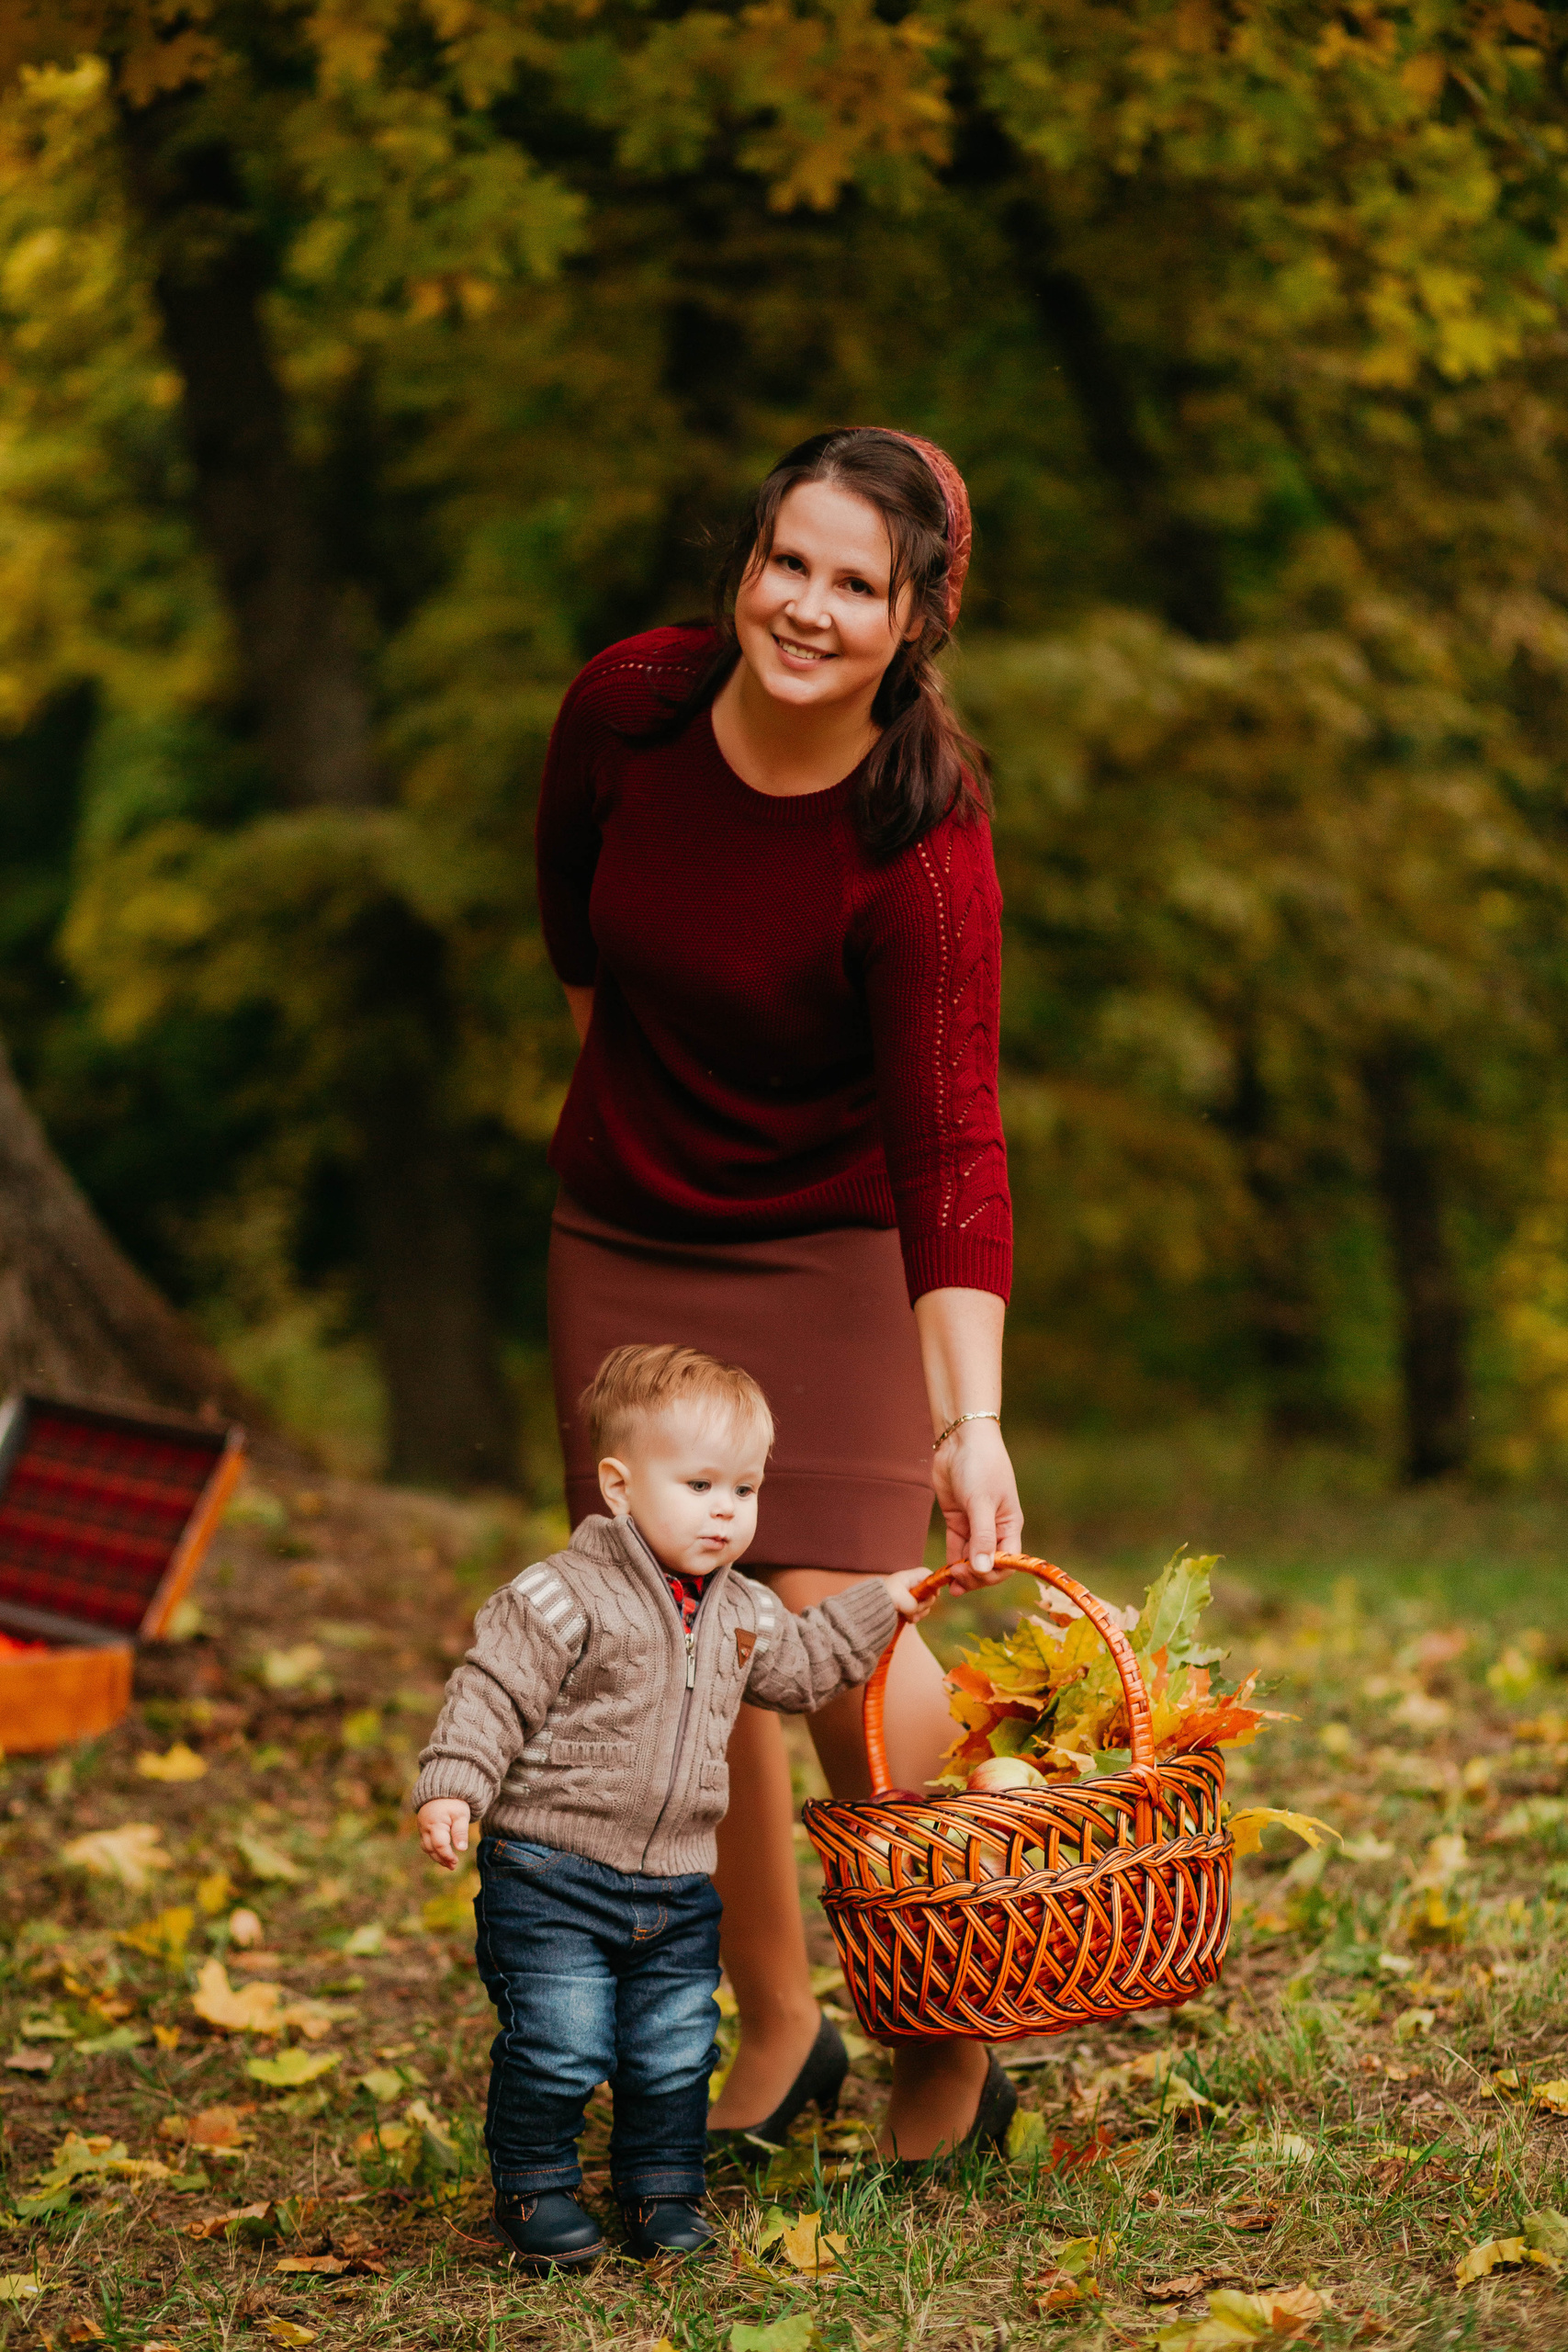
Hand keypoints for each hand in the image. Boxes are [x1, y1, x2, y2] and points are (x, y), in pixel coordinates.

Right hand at [417, 1798, 470, 1870]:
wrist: (441, 1791)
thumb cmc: (453, 1802)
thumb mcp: (461, 1815)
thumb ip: (461, 1832)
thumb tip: (462, 1849)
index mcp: (435, 1823)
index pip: (439, 1845)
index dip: (447, 1855)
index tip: (456, 1862)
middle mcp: (425, 1827)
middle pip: (431, 1849)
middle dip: (441, 1859)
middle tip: (453, 1866)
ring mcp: (422, 1828)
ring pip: (426, 1847)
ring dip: (437, 1857)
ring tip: (449, 1863)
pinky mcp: (422, 1829)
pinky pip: (425, 1843)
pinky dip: (433, 1850)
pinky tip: (443, 1854)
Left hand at [884, 1565, 940, 1620]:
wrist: (869, 1610)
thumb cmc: (885, 1599)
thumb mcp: (904, 1601)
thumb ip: (915, 1604)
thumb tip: (916, 1610)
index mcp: (908, 1578)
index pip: (927, 1574)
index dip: (933, 1583)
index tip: (935, 1594)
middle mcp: (909, 1587)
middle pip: (928, 1592)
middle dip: (925, 1604)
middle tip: (917, 1609)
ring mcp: (908, 1597)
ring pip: (923, 1605)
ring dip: (919, 1613)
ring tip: (910, 1617)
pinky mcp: (905, 1608)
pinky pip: (916, 1613)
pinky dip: (914, 1617)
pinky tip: (908, 1620)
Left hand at [932, 1417, 1023, 1586]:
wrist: (961, 1440)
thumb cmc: (980, 1466)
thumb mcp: (982, 1502)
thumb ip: (983, 1537)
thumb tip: (984, 1569)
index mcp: (1009, 1526)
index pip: (1008, 1562)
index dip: (992, 1573)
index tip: (974, 1573)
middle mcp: (995, 1529)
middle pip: (988, 1565)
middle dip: (975, 1576)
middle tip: (956, 1579)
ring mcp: (975, 1525)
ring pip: (971, 1559)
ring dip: (962, 1574)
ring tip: (949, 1586)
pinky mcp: (957, 1520)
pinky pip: (957, 1548)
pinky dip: (951, 1562)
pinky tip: (943, 1574)